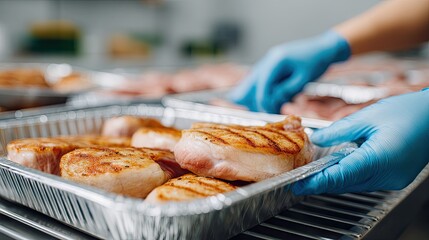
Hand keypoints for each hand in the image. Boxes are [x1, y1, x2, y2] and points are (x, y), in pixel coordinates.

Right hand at [228, 31, 349, 112]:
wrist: (322, 49)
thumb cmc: (316, 62)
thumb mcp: (304, 79)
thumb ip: (287, 90)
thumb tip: (273, 101)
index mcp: (276, 61)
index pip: (262, 84)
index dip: (264, 100)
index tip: (270, 111)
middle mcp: (268, 60)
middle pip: (251, 84)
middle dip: (258, 100)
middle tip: (270, 110)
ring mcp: (267, 63)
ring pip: (253, 84)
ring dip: (261, 97)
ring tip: (275, 106)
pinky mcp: (270, 68)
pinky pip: (261, 83)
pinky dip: (266, 93)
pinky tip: (277, 99)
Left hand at [293, 90, 428, 194]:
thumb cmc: (408, 112)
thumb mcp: (368, 116)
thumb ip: (339, 130)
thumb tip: (317, 139)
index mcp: (379, 158)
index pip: (340, 176)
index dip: (316, 182)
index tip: (298, 185)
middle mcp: (387, 175)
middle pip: (345, 183)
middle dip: (321, 182)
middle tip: (298, 179)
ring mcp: (392, 180)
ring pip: (354, 184)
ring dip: (334, 180)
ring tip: (312, 174)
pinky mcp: (394, 178)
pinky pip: (365, 181)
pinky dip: (348, 176)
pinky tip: (336, 168)